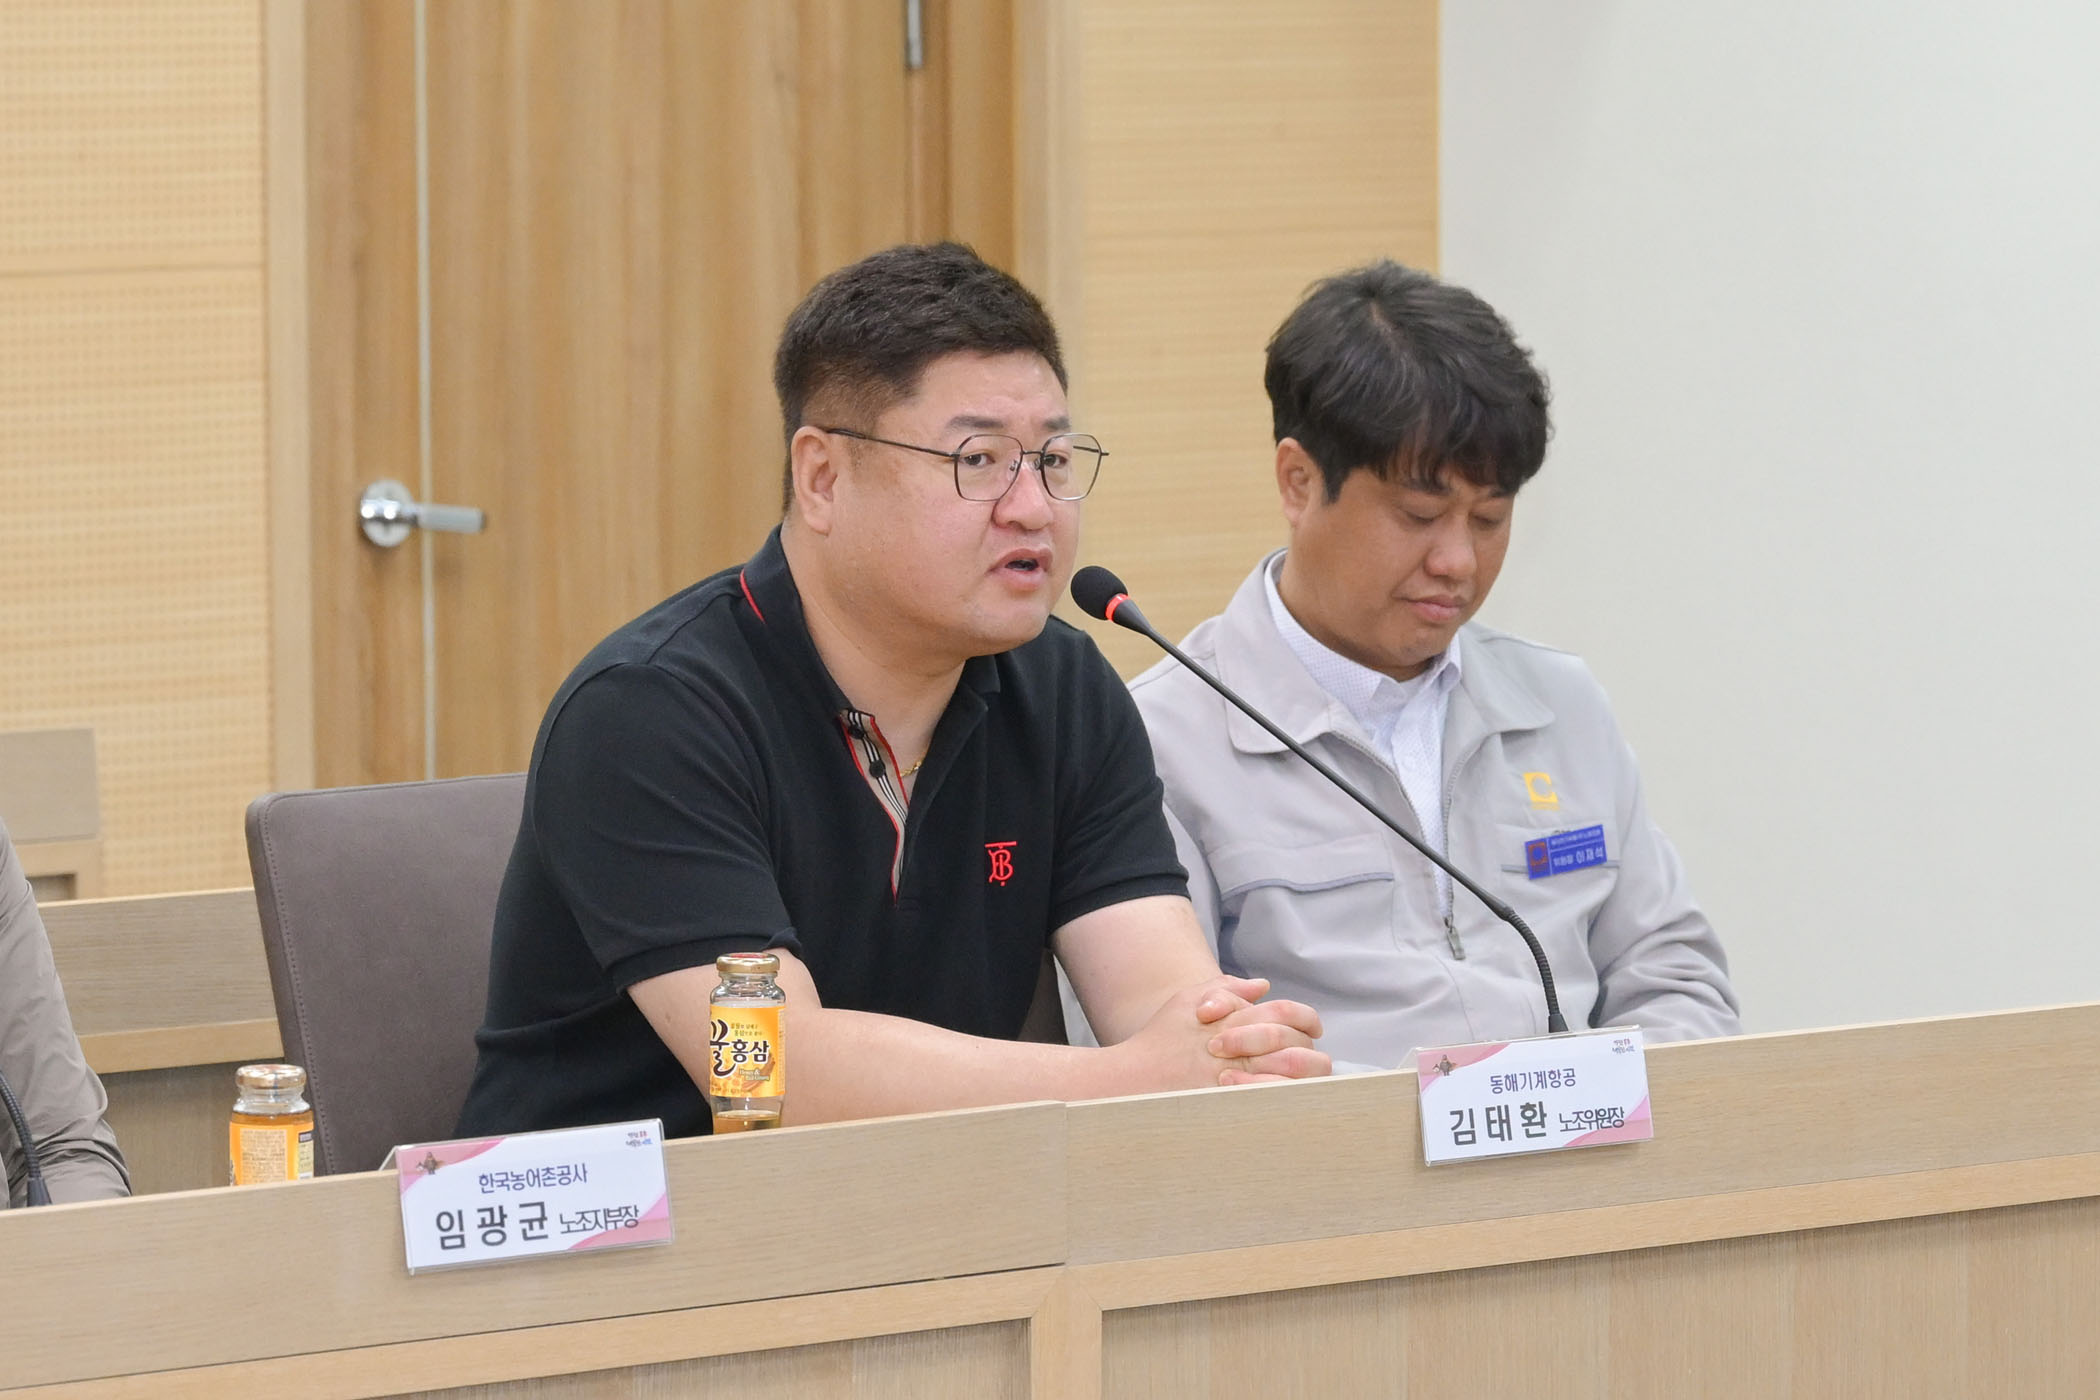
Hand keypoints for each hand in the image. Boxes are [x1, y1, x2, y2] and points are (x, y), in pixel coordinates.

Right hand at [1115, 975, 1328, 1090]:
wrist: (1134, 1080)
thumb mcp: (1188, 1001)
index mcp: (1235, 1019)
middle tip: (1306, 1056)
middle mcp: (1242, 1048)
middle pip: (1298, 1046)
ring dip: (1303, 1078)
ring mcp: (1241, 1080)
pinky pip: (1277, 1103)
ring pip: (1295, 1078)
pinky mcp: (1237, 1106)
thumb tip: (1263, 986)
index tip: (1311, 1029)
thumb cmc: (1159, 1039)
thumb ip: (1226, 988)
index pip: (1287, 1013)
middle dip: (1307, 1050)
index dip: (1306, 1020)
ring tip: (1301, 1081)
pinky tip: (1288, 1100)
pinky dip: (1288, 1099)